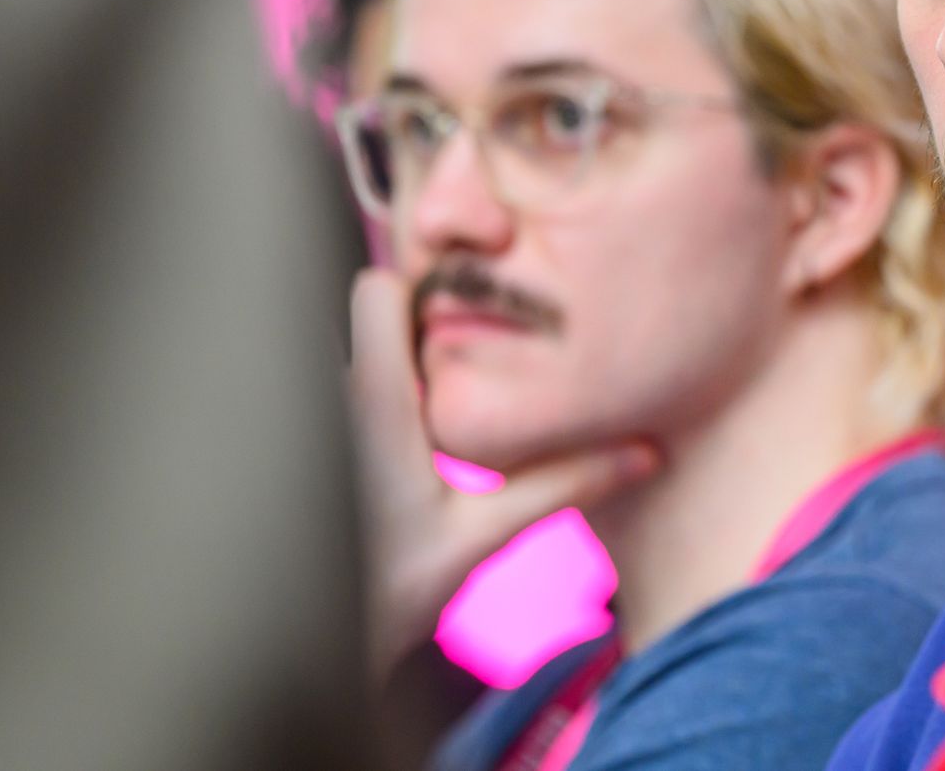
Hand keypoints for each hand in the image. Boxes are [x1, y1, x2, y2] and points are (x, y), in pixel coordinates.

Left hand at [346, 268, 656, 679]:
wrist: (296, 656)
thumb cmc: (382, 593)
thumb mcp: (483, 537)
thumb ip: (564, 484)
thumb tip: (647, 453)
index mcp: (375, 398)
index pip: (376, 288)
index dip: (424, 290)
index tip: (470, 326)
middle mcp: (333, 396)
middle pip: (374, 319)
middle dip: (426, 335)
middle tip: (474, 380)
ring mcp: (315, 419)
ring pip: (359, 358)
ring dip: (403, 376)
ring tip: (443, 424)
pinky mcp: (309, 445)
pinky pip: (345, 396)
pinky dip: (378, 407)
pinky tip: (407, 457)